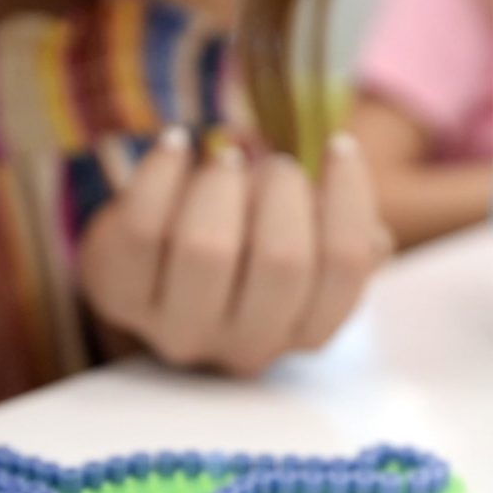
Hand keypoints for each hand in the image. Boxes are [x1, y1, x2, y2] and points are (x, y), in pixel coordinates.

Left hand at [79, 129, 392, 373]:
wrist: (145, 258)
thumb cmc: (240, 241)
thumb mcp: (299, 241)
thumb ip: (341, 241)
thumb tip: (373, 242)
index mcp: (300, 332)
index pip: (343, 272)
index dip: (348, 199)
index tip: (337, 148)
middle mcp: (239, 346)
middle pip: (280, 263)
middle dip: (282, 190)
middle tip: (271, 163)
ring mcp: (174, 330)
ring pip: (207, 250)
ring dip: (223, 185)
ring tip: (223, 160)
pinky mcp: (119, 296)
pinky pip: (143, 228)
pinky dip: (162, 172)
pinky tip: (173, 146)